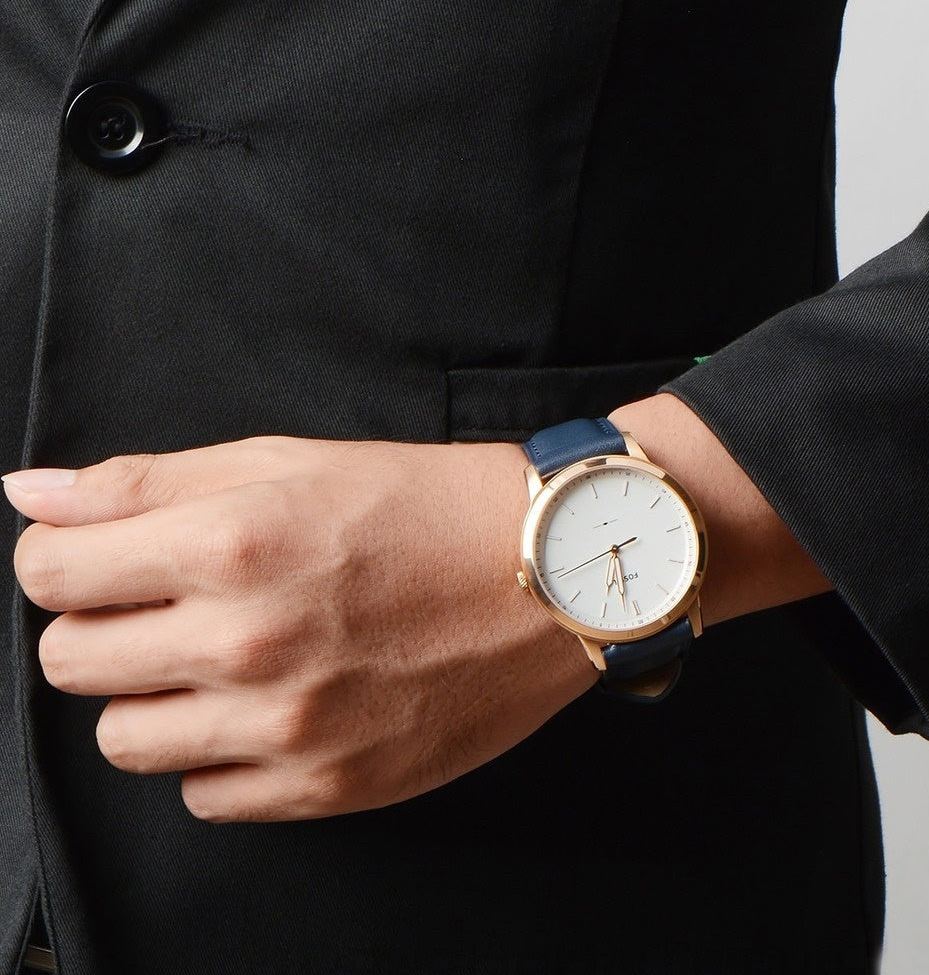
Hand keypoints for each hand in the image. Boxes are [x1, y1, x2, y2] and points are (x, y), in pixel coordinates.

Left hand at [3, 437, 596, 822]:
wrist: (549, 574)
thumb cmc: (425, 503)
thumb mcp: (289, 460)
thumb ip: (144, 480)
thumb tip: (28, 492)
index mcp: (230, 543)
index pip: (48, 571)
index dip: (64, 555)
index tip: (100, 555)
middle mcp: (247, 643)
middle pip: (69, 661)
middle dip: (101, 623)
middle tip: (170, 601)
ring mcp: (288, 727)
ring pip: (124, 739)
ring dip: (156, 694)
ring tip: (226, 655)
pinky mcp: (328, 787)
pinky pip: (205, 795)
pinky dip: (220, 752)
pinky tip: (274, 702)